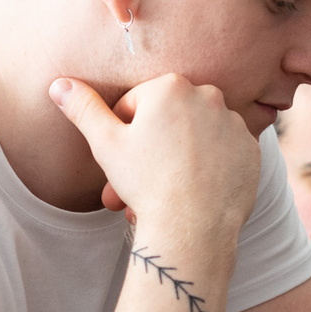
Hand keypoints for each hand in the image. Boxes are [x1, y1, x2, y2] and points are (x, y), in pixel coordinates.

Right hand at [49, 73, 260, 234]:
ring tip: (164, 190)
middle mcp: (209, 96)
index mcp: (171, 86)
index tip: (125, 158)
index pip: (138, 103)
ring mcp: (234, 123)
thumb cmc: (146, 183)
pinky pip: (222, 154)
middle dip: (152, 149)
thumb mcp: (105, 143)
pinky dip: (209, 168)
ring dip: (179, 158)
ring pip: (196, 138)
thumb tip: (59, 84)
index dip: (125, 133)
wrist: (194, 226)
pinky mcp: (251, 150)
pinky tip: (195, 190)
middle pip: (170, 120)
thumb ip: (83, 108)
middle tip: (138, 182)